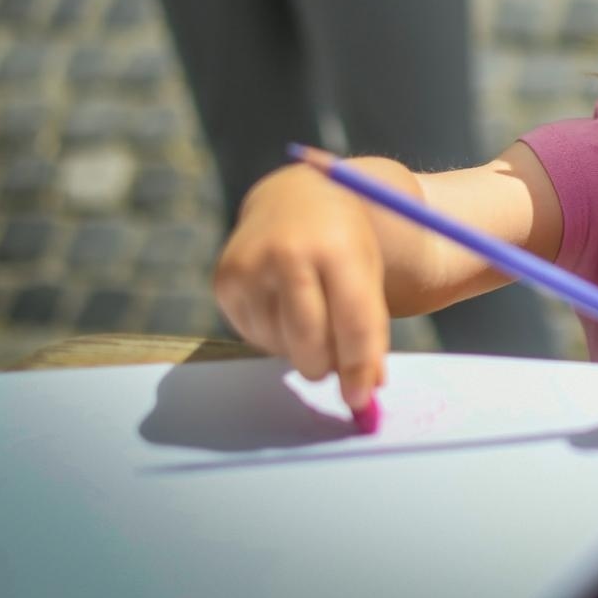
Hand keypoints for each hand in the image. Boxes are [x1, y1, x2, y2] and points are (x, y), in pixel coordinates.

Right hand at [213, 161, 395, 412]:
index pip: (353, 322)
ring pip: (280, 345)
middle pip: (310, 342)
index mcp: (338, 248)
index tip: (360, 399)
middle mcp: (289, 253)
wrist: (296, 198)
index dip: (359, 367)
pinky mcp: (225, 281)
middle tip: (333, 366)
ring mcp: (252, 266)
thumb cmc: (344, 244)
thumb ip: (371, 329)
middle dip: (326, 367)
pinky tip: (284, 305)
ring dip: (301, 349)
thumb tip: (366, 391)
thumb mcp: (369, 272)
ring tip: (312, 315)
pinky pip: (254, 337)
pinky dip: (275, 337)